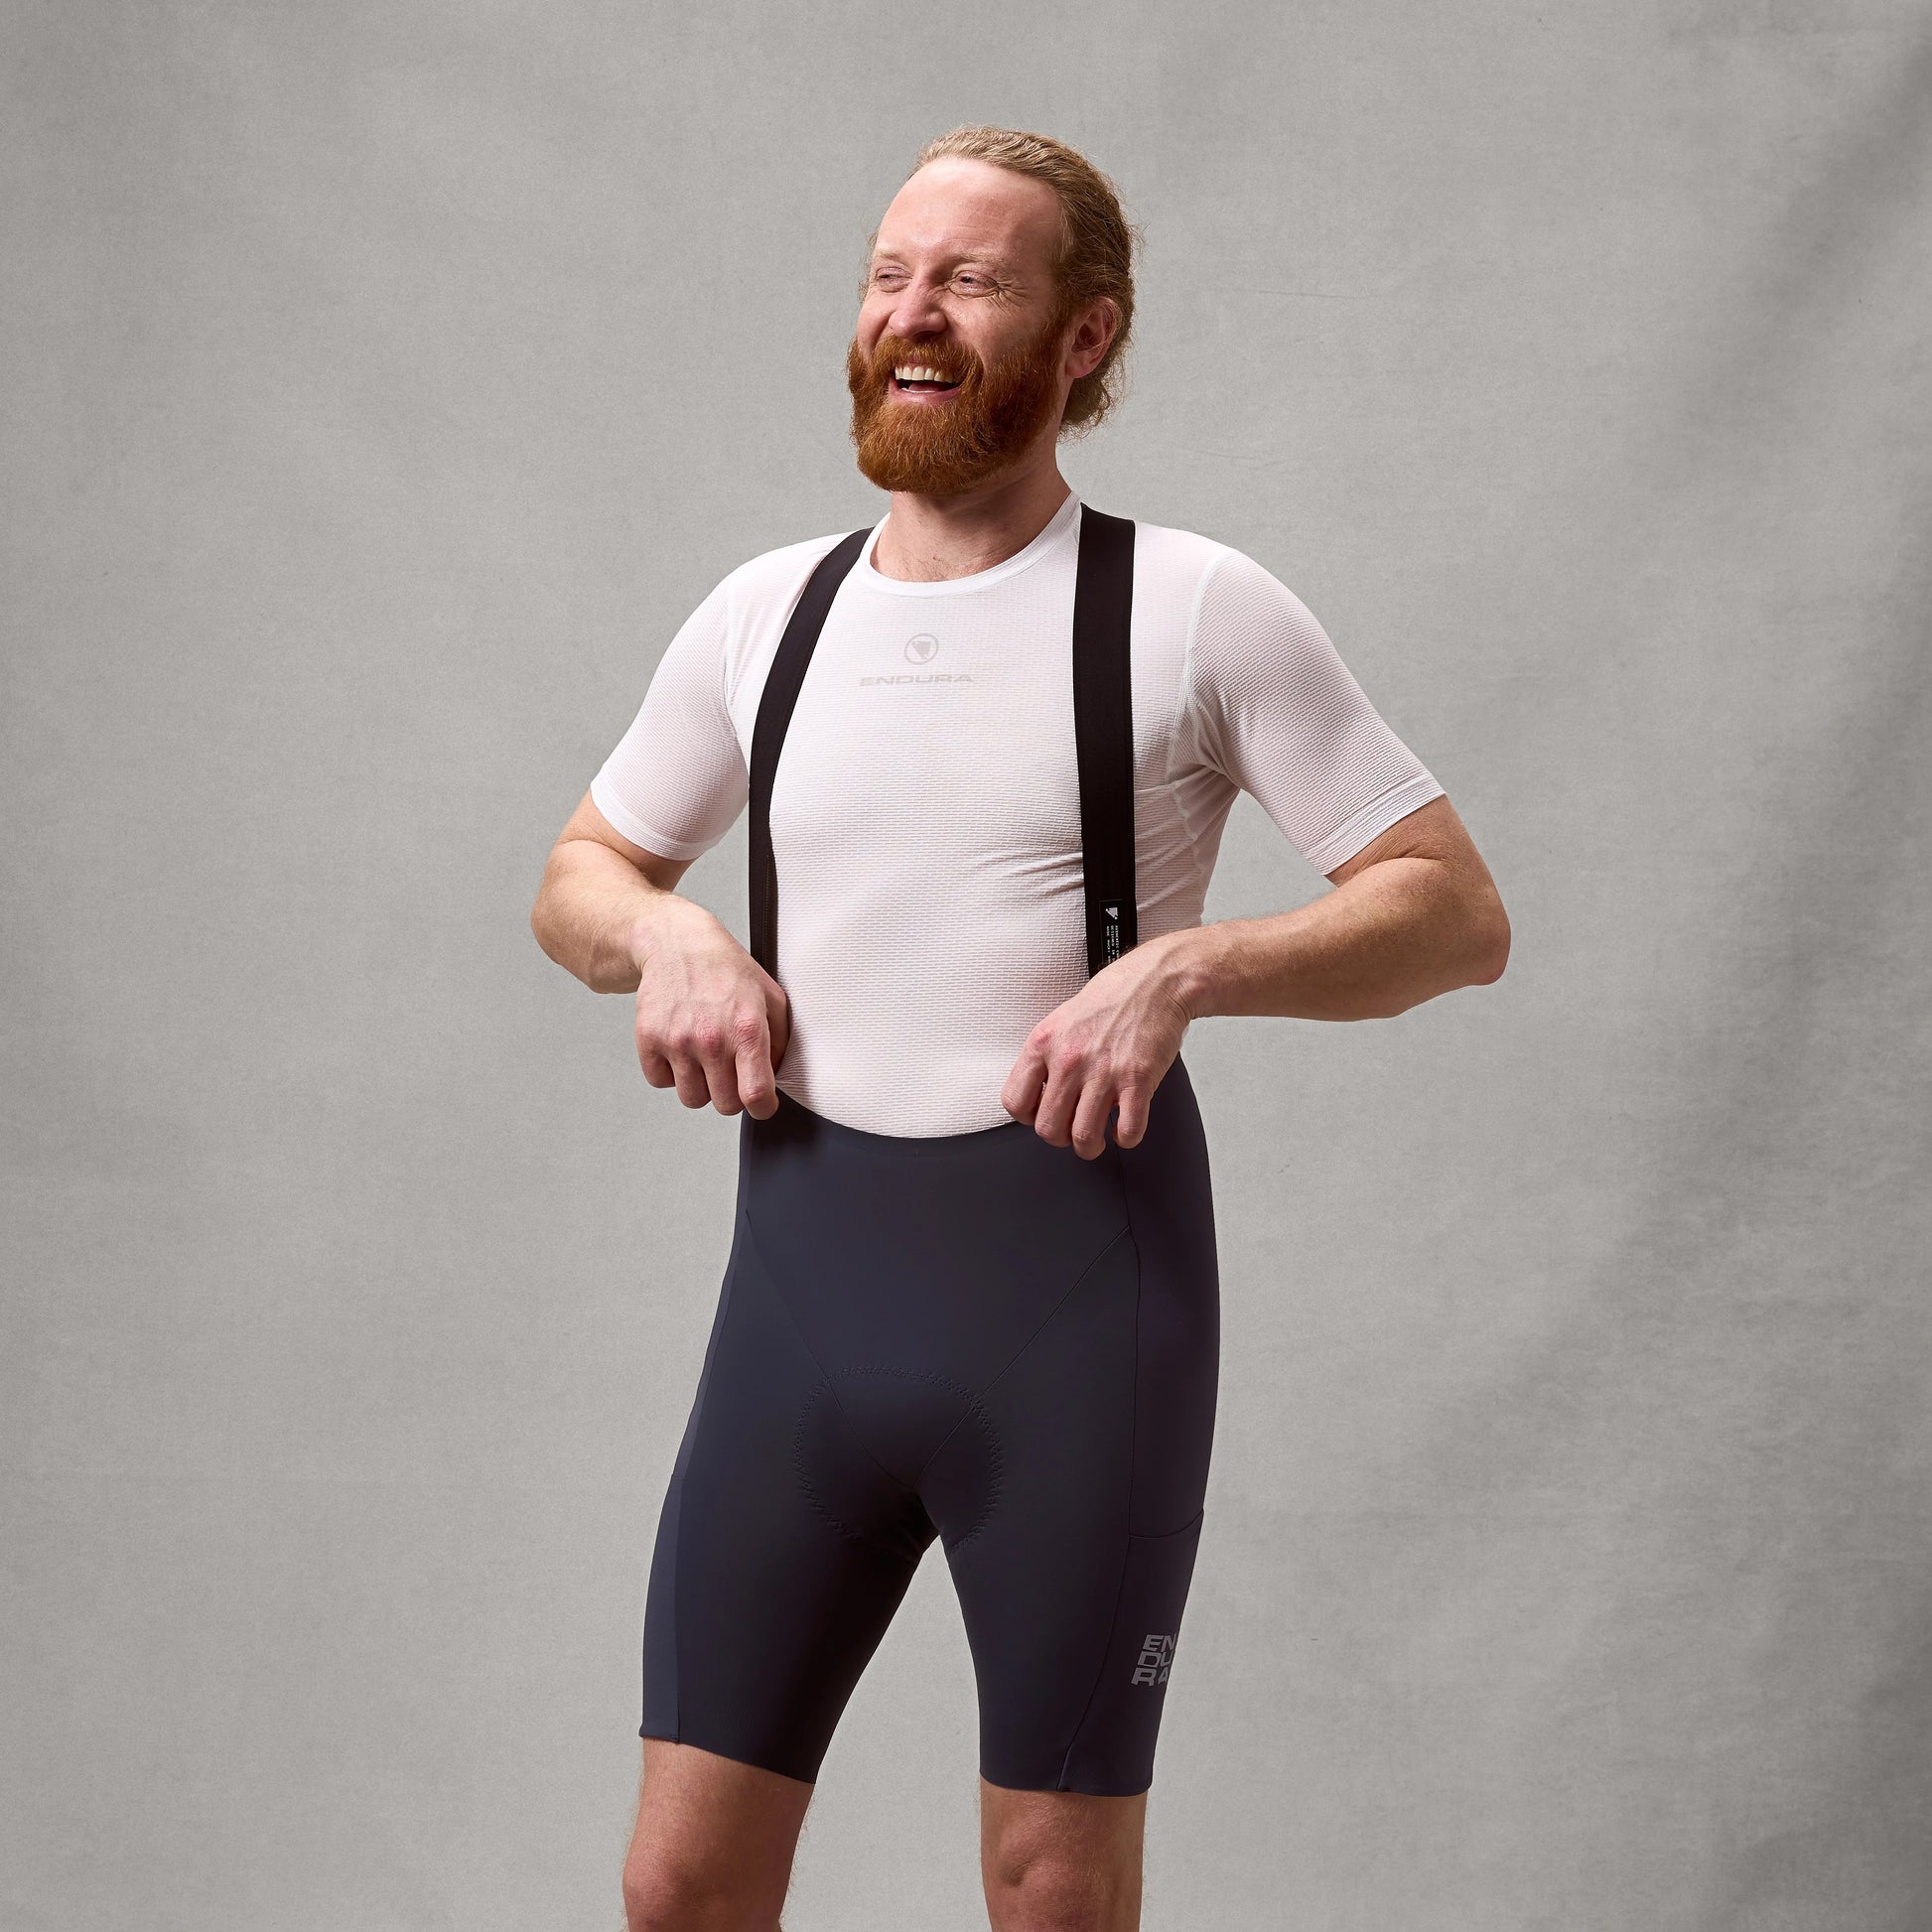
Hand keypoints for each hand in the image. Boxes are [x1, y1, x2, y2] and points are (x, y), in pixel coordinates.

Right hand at [629, 899, 790, 1118]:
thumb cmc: (726, 970)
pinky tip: (680, 1047)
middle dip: (732, 1093)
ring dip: (700, 1085)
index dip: (763, 1107)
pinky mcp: (648, 1040)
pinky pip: (660, 1082)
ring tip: (703, 1055)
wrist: (676, 943)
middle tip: (730, 1068)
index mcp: (746, 1028)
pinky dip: (670, 1072)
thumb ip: (779, 1041)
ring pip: (692, 1099)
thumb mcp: (770, 997)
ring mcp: (676, 1041)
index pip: (756, 1095)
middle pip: (725, 1105)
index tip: (762, 1102)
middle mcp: (710, 1038)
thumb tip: (775, 1079)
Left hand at [1001, 933, 1194, 1158]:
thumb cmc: (1112, 997)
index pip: (1015, 1102)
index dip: (1028, 1117)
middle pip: (1047, 1129)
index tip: (1042, 1114)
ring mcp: (1104, 1073)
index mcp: (1044, 1043)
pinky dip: (1126, 1138)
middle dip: (1060, 1138)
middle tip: (1071, 1130)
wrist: (1157, 981)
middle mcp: (1070, 1060)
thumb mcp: (1061, 1019)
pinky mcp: (1138, 1081)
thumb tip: (1040, 1092)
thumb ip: (1047, 1055)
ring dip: (1090, 1147)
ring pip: (1083, 1138)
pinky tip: (1125, 1128)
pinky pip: (1127, 1131)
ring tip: (1097, 1139)